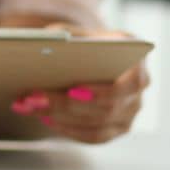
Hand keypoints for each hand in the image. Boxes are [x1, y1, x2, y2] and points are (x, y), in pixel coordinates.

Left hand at [10, 27, 148, 143]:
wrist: (95, 57)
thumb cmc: (84, 43)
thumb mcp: (77, 33)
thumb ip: (64, 38)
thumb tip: (42, 48)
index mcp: (137, 61)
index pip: (130, 83)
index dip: (103, 90)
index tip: (72, 90)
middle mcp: (139, 90)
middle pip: (107, 107)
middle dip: (66, 104)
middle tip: (34, 98)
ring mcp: (131, 112)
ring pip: (98, 123)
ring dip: (60, 117)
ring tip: (30, 107)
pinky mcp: (118, 128)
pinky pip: (95, 136)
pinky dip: (68, 129)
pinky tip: (45, 118)